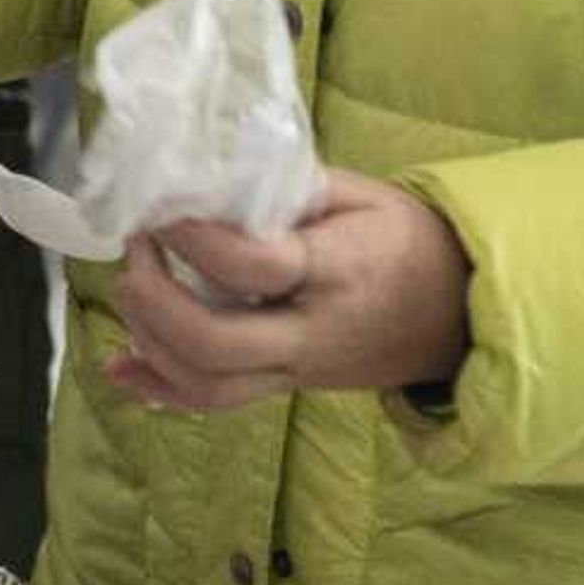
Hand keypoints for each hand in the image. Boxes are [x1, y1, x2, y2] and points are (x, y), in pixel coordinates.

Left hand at [103, 169, 473, 412]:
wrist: (462, 314)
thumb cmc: (409, 241)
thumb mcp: (362, 194)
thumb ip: (289, 188)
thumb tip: (210, 181)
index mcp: (336, 272)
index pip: (249, 266)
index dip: (190, 238)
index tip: (156, 207)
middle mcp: (312, 333)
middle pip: (214, 343)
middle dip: (153, 298)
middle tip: (137, 248)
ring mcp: (299, 370)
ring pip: (208, 385)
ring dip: (151, 341)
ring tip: (130, 290)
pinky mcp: (289, 389)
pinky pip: (218, 403)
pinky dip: (162, 388)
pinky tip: (121, 367)